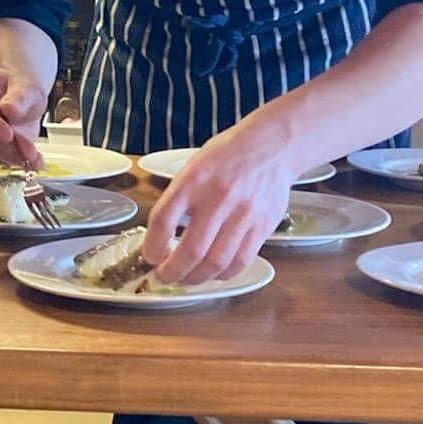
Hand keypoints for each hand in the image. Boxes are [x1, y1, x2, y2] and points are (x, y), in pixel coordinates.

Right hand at [0, 67, 46, 168]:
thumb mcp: (27, 87)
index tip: (9, 135)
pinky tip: (27, 159)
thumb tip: (10, 109)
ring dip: (9, 155)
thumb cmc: (19, 90)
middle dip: (5, 145)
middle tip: (30, 152)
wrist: (18, 100)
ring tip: (34, 156)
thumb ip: (20, 96)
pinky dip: (10, 160)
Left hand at [144, 118, 294, 285]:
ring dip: (196, 278)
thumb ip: (179, 198)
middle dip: (172, 272)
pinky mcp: (264, 226)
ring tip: (186, 278)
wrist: (273, 145)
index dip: (152, 246)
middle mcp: (219, 197)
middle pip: (191, 250)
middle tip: (164, 276)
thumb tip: (161, 237)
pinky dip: (223, 274)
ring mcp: (244, 213)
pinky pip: (241, 261)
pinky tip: (213, 272)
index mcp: (194, 179)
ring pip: (217, 262)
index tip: (149, 256)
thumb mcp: (194, 166)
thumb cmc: (229, 155)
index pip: (164, 220)